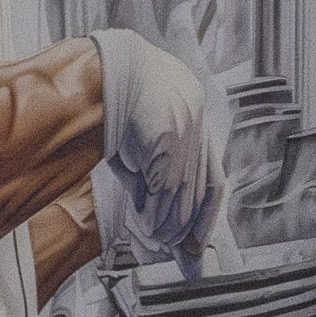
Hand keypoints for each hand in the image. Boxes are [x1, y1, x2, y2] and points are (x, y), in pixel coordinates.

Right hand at [94, 29, 220, 252]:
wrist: (103, 68)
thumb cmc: (111, 93)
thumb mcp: (137, 132)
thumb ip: (147, 165)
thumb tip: (148, 202)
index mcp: (193, 117)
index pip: (212, 176)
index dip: (207, 211)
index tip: (199, 235)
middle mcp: (197, 126)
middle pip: (202, 188)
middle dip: (190, 224)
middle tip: (184, 248)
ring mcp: (185, 133)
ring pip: (184, 192)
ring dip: (170, 223)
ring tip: (160, 239)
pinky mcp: (167, 138)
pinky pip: (166, 186)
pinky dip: (157, 210)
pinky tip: (148, 223)